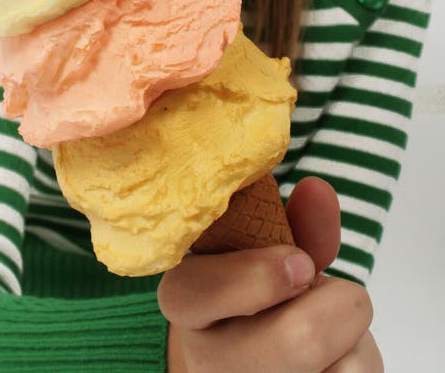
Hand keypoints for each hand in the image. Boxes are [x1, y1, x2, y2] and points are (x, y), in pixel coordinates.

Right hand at [158, 177, 383, 371]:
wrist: (249, 365)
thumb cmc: (263, 301)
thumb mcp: (269, 256)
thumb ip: (296, 225)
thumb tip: (318, 189)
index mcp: (187, 301)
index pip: (201, 290)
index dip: (261, 275)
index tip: (300, 264)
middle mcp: (206, 360)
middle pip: (300, 339)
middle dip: (338, 305)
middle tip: (325, 296)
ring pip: (342, 366)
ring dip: (353, 339)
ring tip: (328, 335)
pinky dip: (359, 364)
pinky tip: (329, 365)